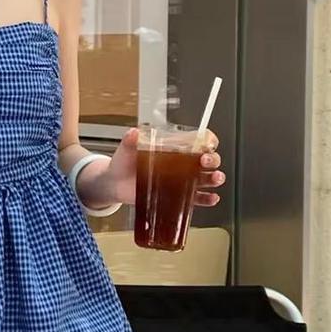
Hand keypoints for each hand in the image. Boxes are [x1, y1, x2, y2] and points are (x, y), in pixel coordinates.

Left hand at [98, 129, 224, 208]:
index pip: (197, 141)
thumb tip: (135, 132)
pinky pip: (197, 199)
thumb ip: (131, 140)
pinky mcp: (177, 197)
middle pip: (207, 159)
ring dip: (214, 178)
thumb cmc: (124, 163)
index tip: (208, 143)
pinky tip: (212, 198)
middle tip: (206, 161)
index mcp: (173, 148)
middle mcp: (182, 164)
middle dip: (212, 159)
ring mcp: (181, 181)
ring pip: (206, 179)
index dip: (207, 141)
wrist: (115, 184)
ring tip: (215, 179)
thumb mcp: (126, 149)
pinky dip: (206, 199)